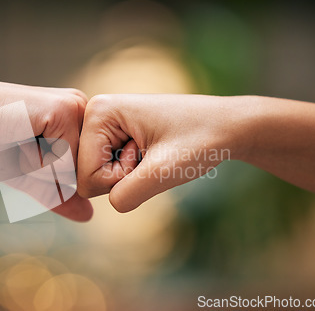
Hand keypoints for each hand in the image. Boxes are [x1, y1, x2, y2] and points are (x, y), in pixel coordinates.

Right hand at [0, 80, 92, 220]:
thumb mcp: (29, 174)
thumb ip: (59, 194)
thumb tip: (90, 216)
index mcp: (78, 121)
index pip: (85, 173)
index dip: (52, 177)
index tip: (25, 147)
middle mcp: (83, 110)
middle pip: (83, 174)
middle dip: (47, 174)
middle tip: (21, 143)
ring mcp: (76, 108)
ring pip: (74, 172)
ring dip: (40, 169)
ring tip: (20, 140)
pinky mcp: (64, 111)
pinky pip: (62, 163)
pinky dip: (34, 161)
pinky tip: (18, 136)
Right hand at [77, 94, 239, 212]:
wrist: (228, 126)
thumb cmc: (200, 140)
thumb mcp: (163, 171)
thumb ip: (125, 194)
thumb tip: (108, 203)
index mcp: (99, 112)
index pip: (85, 175)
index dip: (118, 179)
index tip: (148, 155)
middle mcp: (96, 113)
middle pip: (88, 175)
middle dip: (122, 177)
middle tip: (153, 155)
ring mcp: (105, 123)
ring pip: (99, 175)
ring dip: (129, 175)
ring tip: (154, 153)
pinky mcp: (115, 133)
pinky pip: (110, 169)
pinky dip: (132, 170)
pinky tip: (152, 153)